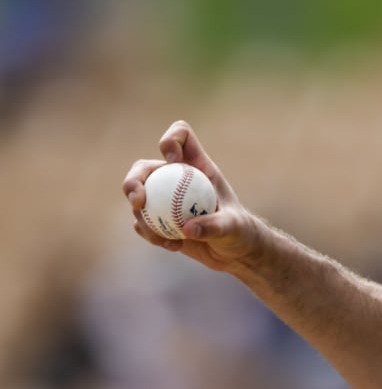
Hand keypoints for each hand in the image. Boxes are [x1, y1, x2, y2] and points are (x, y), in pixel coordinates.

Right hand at [122, 120, 266, 272]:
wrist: (235, 252)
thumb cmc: (241, 231)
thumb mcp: (234, 227)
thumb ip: (215, 225)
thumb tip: (187, 228)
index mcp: (198, 167)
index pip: (181, 136)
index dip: (171, 140)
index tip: (173, 160)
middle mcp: (177, 178)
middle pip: (144, 167)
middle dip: (134, 181)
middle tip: (139, 203)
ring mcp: (164, 199)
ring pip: (137, 197)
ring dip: (143, 217)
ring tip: (164, 238)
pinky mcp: (158, 219)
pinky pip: (141, 222)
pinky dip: (150, 234)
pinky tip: (171, 245)